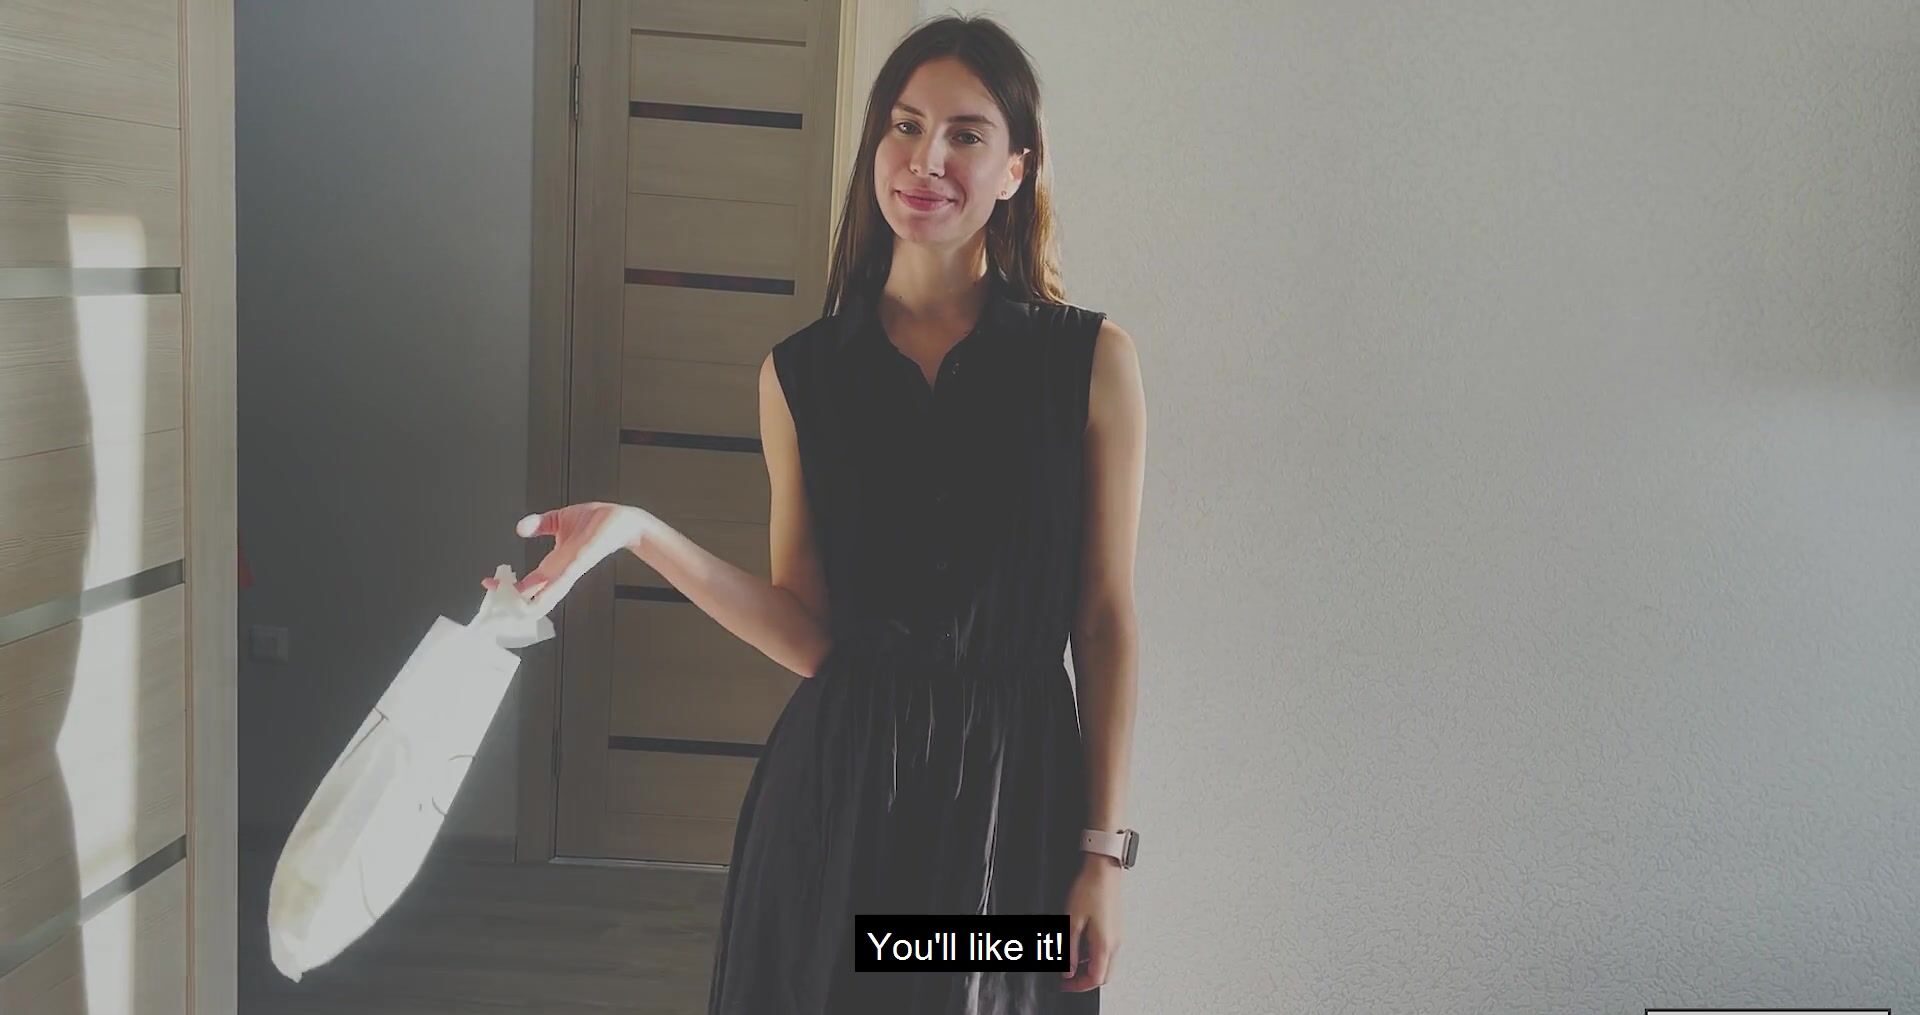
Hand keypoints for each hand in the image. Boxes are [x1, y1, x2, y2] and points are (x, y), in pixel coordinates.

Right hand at [480, 502, 655, 617]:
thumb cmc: (596, 522)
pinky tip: (531, 596)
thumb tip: (520, 528)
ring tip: (505, 608)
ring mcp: (571, 569)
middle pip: (533, 598)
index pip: (527, 585)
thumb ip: (539, 525)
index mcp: (555, 566)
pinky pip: (563, 578)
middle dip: (510, 602)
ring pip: (546, 597)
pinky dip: (546, 590)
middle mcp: (562, 572)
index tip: (488, 583)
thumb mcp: (558, 520)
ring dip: (524, 603)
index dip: (507, 588)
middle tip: (490, 600)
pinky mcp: (581, 560)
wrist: (621, 520)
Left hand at [1061, 855, 1122, 991]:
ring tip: (1070, 958)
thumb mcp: (1072, 921)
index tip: (1064, 983)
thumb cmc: (1089, 889)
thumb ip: (1070, 950)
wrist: (1104, 869)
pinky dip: (1093, 955)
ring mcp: (1117, 936)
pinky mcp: (1115, 928)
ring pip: (1106, 964)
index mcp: (1105, 944)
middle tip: (1066, 976)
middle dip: (1084, 980)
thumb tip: (1068, 970)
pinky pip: (1106, 950)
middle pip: (1104, 976)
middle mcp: (1115, 943)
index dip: (1078, 986)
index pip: (1095, 979)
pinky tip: (1080, 944)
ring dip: (1089, 967)